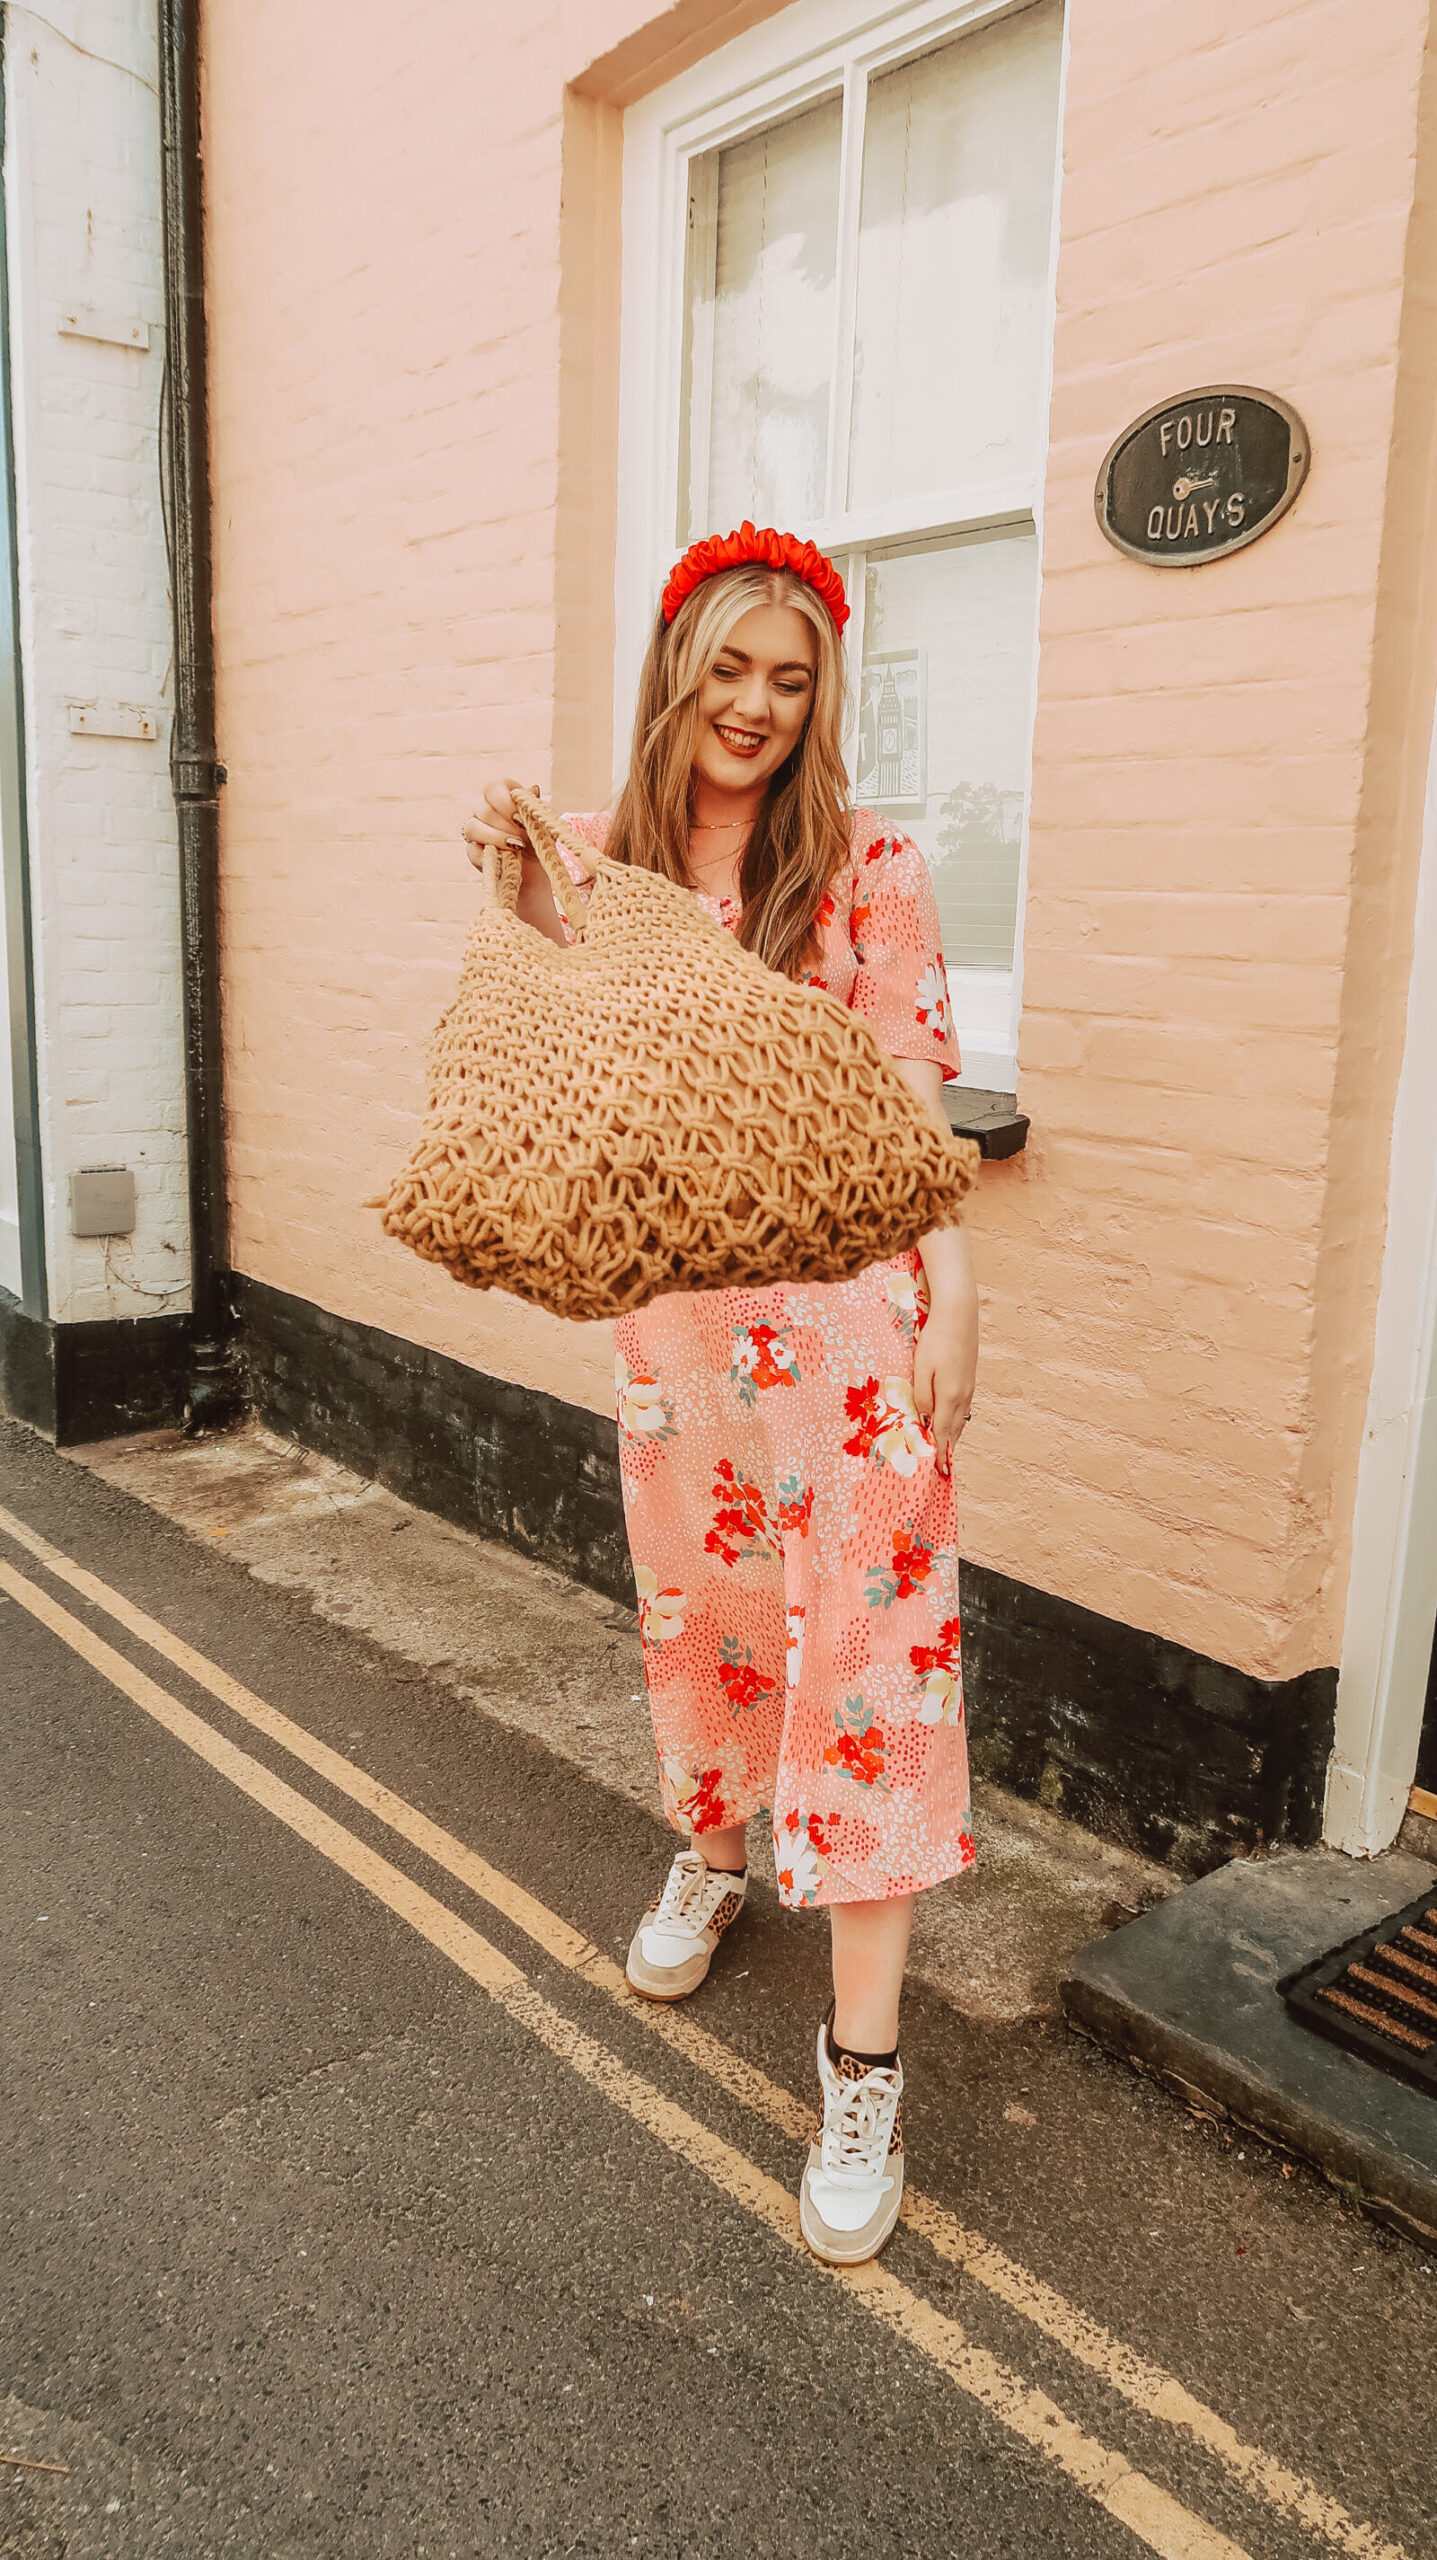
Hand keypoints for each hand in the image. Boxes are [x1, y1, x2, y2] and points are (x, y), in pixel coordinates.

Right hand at [460, 776, 541, 871]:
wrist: (540, 862)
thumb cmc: (540, 833)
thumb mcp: (541, 818)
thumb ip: (534, 804)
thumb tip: (533, 789)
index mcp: (499, 792)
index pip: (493, 790)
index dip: (506, 805)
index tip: (521, 819)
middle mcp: (482, 807)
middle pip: (483, 810)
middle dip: (505, 826)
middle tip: (524, 837)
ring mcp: (475, 829)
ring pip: (472, 828)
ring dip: (496, 838)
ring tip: (517, 848)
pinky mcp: (473, 851)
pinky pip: (473, 852)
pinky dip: (491, 857)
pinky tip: (508, 859)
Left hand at [913, 1300, 976, 1480]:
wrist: (959, 1314)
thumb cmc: (935, 1339)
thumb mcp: (921, 1368)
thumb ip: (921, 1396)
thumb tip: (923, 1418)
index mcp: (949, 1396)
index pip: (942, 1433)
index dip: (940, 1454)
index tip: (939, 1472)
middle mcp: (962, 1396)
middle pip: (954, 1430)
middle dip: (948, 1450)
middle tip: (942, 1469)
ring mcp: (969, 1387)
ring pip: (960, 1420)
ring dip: (953, 1437)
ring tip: (946, 1452)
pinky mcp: (969, 1378)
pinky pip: (963, 1408)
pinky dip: (957, 1422)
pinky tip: (952, 1422)